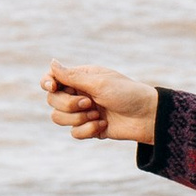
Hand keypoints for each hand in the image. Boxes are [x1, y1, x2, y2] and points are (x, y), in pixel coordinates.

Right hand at [43, 62, 158, 144]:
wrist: (147, 117)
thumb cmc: (127, 94)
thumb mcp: (99, 83)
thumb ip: (72, 76)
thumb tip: (51, 62)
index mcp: (81, 78)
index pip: (52, 79)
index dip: (47, 83)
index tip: (53, 87)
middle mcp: (79, 93)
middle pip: (52, 100)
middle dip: (68, 105)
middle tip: (90, 103)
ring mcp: (83, 112)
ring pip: (59, 118)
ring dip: (77, 119)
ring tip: (98, 116)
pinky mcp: (89, 128)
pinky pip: (74, 133)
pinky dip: (87, 131)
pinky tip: (104, 126)